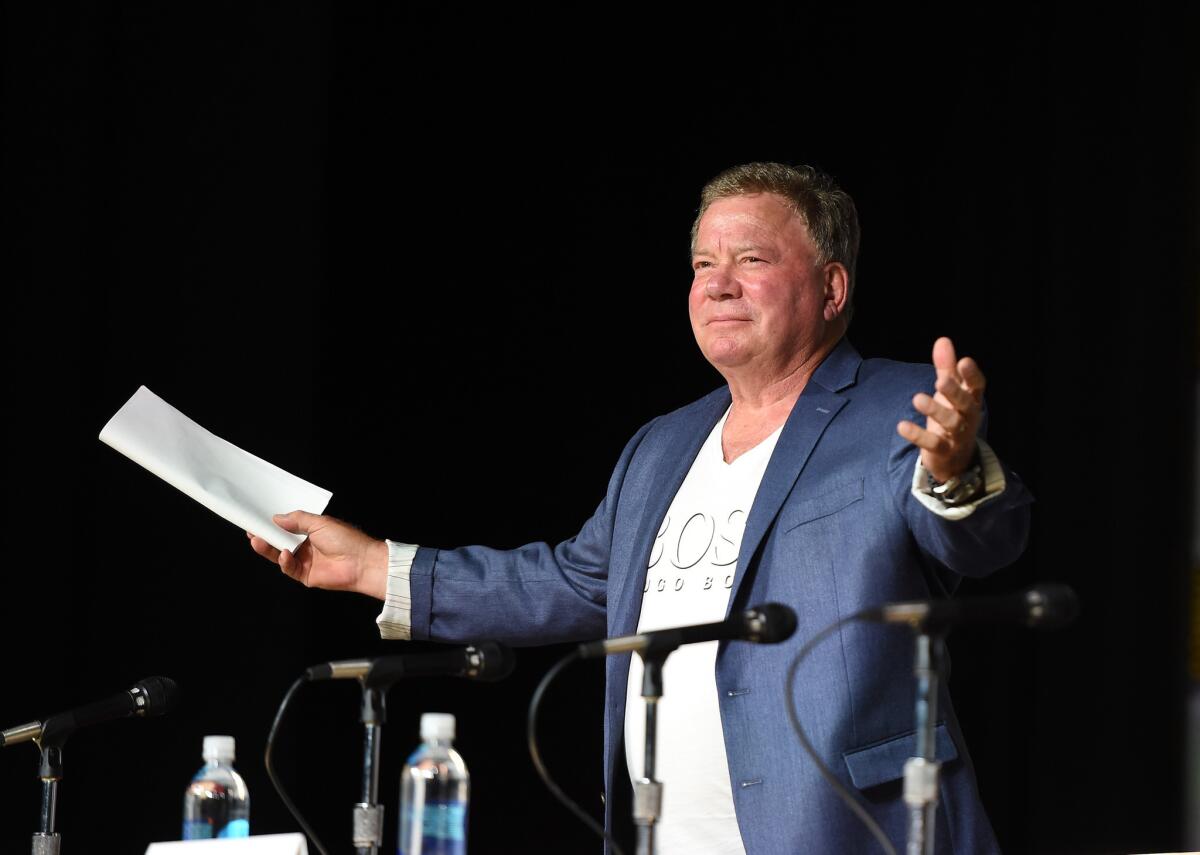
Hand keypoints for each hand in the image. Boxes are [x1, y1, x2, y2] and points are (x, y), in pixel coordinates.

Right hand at [247, 511, 388, 599]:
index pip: (287, 527)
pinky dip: (284, 561)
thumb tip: (277, 517)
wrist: (360, 562)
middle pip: (280, 541)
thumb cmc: (346, 540)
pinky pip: (289, 568)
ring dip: (268, 549)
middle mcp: (307, 546)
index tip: (258, 519)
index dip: (273, 524)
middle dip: (266, 536)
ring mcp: (305, 561)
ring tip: (258, 540)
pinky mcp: (305, 575)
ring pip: (280, 555)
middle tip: (251, 530)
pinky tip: (284, 554)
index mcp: (311, 532)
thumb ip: (297, 520)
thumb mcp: (319, 523)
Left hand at [896, 336, 984, 482]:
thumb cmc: (953, 415)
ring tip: (917, 399)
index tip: (964, 361)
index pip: (977, 386)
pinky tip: (902, 426)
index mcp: (972, 400)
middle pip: (964, 404)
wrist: (955, 458)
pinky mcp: (943, 451)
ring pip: (951, 423)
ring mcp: (957, 436)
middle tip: (940, 381)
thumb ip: (946, 368)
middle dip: (954, 392)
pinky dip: (918, 436)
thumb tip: (943, 340)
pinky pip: (933, 444)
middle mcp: (968, 417)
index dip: (972, 375)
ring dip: (935, 411)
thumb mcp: (950, 391)